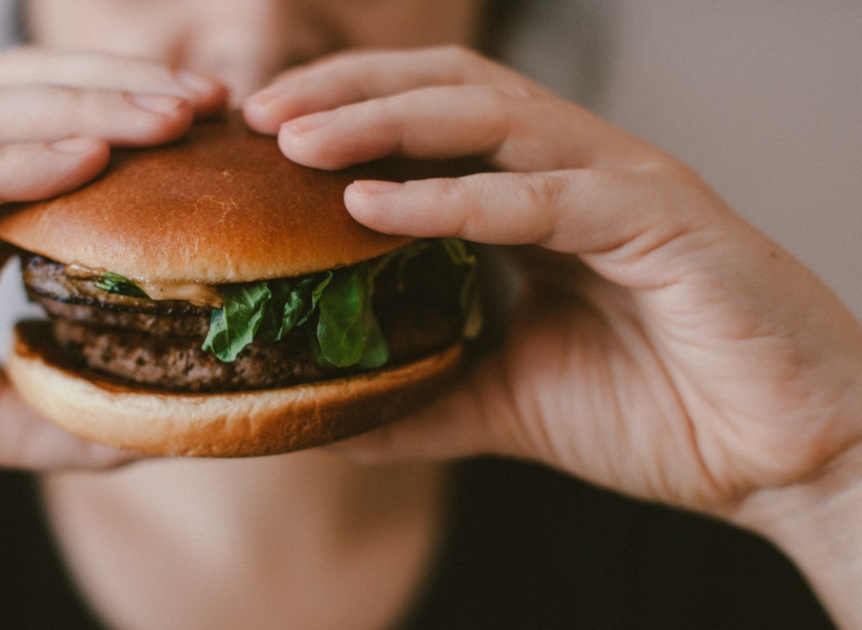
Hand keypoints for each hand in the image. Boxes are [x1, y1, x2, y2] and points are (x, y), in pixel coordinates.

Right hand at [0, 47, 226, 586]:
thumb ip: (57, 410)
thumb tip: (152, 425)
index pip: (52, 133)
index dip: (133, 126)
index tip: (217, 137)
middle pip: (31, 101)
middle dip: (126, 96)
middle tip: (214, 107)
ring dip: (85, 110)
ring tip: (171, 118)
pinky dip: (3, 160)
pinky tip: (80, 160)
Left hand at [244, 46, 861, 613]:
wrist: (784, 458)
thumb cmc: (664, 413)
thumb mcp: (510, 401)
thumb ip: (427, 395)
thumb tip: (335, 419)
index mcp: (541, 198)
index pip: (429, 123)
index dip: (344, 116)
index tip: (259, 141)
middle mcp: (576, 171)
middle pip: (446, 90)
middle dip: (347, 91)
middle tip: (259, 114)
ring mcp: (621, 185)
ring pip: (490, 116)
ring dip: (384, 120)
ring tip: (297, 139)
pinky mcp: (663, 222)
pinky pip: (545, 195)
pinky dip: (456, 197)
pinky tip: (376, 204)